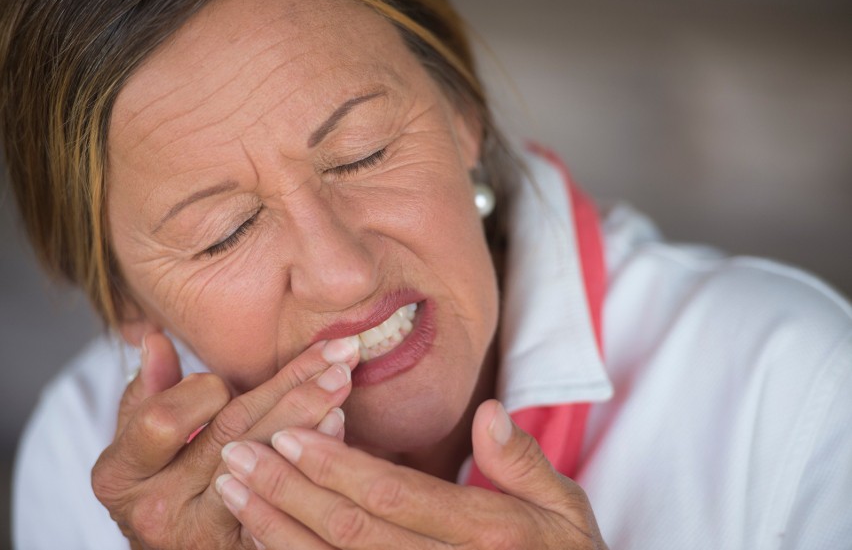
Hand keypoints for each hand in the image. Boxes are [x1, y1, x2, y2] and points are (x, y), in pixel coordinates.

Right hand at [91, 332, 358, 549]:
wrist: (170, 549)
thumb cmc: (153, 485)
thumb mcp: (136, 443)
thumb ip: (147, 392)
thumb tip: (156, 340)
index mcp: (122, 475)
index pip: (164, 420)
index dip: (199, 393)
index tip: (222, 381)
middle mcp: (159, 509)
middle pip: (233, 435)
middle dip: (288, 385)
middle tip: (334, 351)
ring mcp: (205, 532)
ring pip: (267, 462)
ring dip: (311, 413)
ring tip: (343, 376)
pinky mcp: (243, 544)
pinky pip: (287, 496)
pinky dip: (315, 456)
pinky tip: (337, 423)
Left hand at [216, 399, 607, 548]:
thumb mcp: (563, 508)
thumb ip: (521, 462)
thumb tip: (489, 411)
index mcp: (485, 535)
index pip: (392, 495)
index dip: (334, 465)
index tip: (289, 433)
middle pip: (348, 532)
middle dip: (285, 491)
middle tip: (237, 454)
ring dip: (273, 529)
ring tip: (231, 491)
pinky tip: (260, 537)